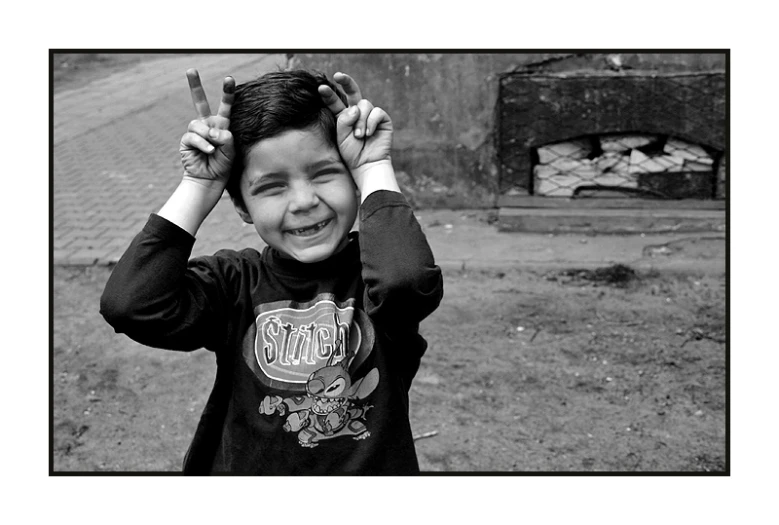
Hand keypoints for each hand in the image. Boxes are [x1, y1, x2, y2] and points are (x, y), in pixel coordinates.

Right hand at [179, 69, 235, 189]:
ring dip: (208, 136)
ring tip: (214, 149)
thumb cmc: (223, 165)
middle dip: (194, 85)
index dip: (227, 92)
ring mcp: (196, 132)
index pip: (225, 106)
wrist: (209, 179)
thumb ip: (226, 138)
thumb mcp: (231, 151)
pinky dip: (203, 144)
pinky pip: (193, 137)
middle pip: (199, 102)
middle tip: (191, 70)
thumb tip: (214, 131)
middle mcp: (207, 125)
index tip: (229, 78)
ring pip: (198, 124)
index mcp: (221, 124)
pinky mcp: (186, 141)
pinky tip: (209, 151)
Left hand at [318, 72, 392, 172]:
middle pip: (352, 92)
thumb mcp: (341, 136)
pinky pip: (376, 112)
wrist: (366, 165)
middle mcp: (357, 112)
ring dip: (360, 121)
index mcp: (344, 116)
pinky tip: (368, 134)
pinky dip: (371, 123)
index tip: (320, 88)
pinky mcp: (383, 119)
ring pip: (364, 104)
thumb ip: (344, 120)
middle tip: (338, 75)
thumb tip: (355, 107)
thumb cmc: (352, 153)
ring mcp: (370, 115)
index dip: (329, 94)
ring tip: (360, 136)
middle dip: (346, 81)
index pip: (336, 102)